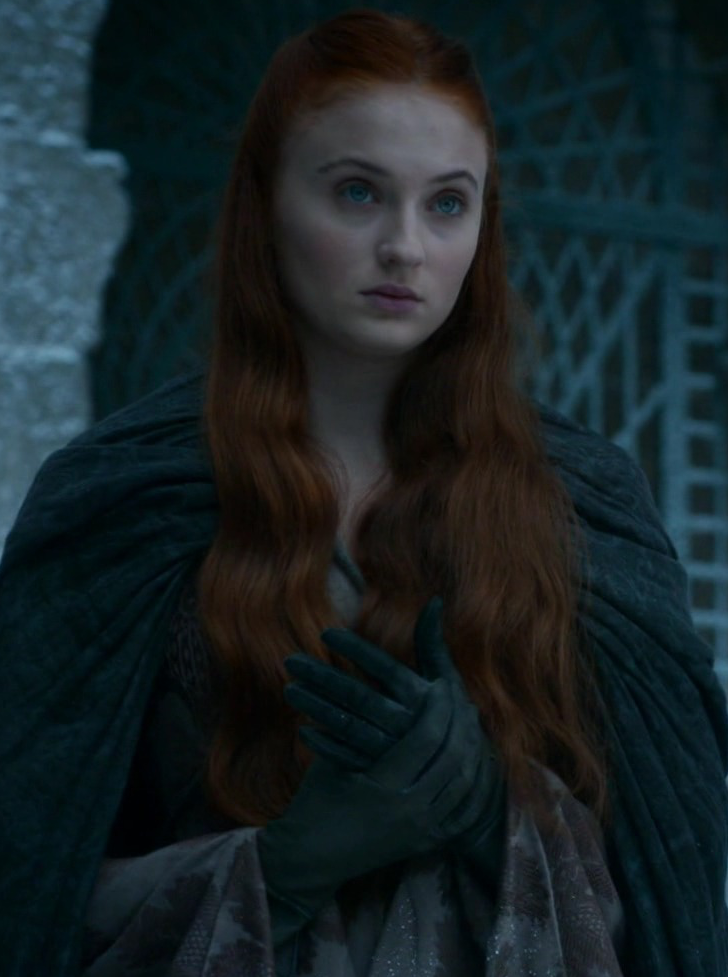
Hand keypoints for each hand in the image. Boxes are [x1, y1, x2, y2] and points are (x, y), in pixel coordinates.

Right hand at [258, 603, 497, 940]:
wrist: (308, 861)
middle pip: (452, 757)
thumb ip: (358, 729)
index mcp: (382, 787)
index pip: (425, 739)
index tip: (440, 682)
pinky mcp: (426, 844)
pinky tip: (475, 762)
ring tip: (468, 721)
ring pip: (464, 783)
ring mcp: (421, 831)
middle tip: (459, 696)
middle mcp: (409, 810)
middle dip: (459, 721)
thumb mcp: (331, 761)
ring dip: (471, 748)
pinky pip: (463, 813)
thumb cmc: (313, 803)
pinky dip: (473, 786)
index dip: (438, 707)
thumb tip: (382, 688)